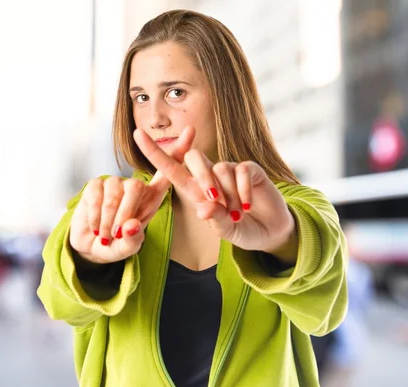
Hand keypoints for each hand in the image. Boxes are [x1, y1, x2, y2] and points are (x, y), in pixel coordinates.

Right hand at [70, 127, 194, 263]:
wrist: (92, 247)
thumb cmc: (119, 245)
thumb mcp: (129, 248)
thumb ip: (133, 241)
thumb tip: (131, 225)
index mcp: (152, 198)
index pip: (168, 171)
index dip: (179, 150)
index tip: (191, 130)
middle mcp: (135, 186)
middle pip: (136, 186)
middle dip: (126, 213)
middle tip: (118, 234)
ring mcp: (115, 183)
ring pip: (115, 193)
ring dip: (109, 220)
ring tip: (107, 235)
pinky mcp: (96, 185)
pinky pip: (96, 196)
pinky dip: (95, 217)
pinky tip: (96, 227)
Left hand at [133, 127, 295, 257]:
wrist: (271, 231)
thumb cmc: (242, 230)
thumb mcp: (225, 231)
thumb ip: (215, 221)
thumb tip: (205, 208)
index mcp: (195, 191)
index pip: (171, 168)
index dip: (154, 151)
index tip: (137, 133)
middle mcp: (210, 176)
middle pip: (195, 158)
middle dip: (203, 178)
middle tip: (214, 199)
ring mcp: (230, 170)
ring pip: (220, 168)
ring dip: (229, 195)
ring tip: (237, 214)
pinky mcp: (250, 169)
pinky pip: (242, 171)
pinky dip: (244, 190)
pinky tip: (247, 205)